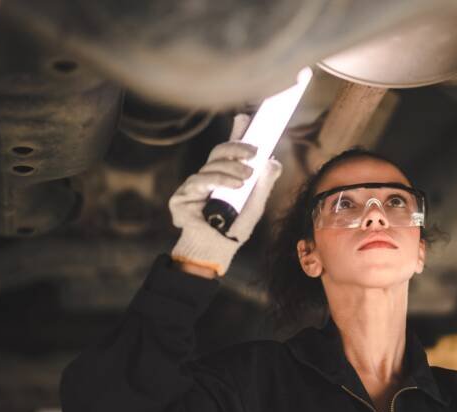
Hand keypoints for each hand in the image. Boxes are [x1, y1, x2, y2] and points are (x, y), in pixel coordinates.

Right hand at [169, 114, 282, 276]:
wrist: (216, 250)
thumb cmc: (235, 229)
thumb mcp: (255, 206)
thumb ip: (264, 184)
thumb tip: (273, 161)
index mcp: (225, 176)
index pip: (230, 150)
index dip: (237, 133)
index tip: (246, 118)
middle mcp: (209, 177)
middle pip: (219, 151)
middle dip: (237, 147)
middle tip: (254, 152)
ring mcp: (195, 185)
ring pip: (212, 164)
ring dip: (232, 168)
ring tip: (247, 177)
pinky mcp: (183, 195)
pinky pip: (201, 180)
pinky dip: (219, 180)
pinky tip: (234, 185)